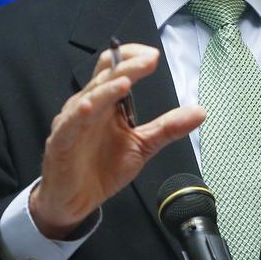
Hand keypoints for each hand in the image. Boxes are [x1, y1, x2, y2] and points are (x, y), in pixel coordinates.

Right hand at [29, 44, 206, 238]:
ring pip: (89, 97)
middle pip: (105, 77)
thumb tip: (200, 111)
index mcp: (106, 103)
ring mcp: (72, 123)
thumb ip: (168, 127)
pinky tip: (91, 108)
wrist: (76, 202)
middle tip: (150, 60)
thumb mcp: (143, 145)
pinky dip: (80, 115)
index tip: (153, 56)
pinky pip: (69, 125)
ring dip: (107, 88)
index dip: (130, 57)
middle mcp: (88, 106)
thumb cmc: (102, 169)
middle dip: (128, 66)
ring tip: (126, 80)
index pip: (114, 68)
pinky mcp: (60, 143)